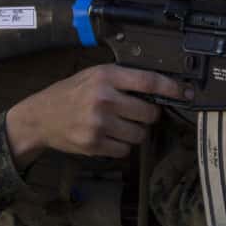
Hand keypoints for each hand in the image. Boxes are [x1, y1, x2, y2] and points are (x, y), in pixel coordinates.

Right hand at [5, 64, 189, 165]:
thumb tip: (158, 88)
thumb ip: (122, 79)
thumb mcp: (94, 75)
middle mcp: (104, 99)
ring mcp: (99, 124)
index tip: (185, 93)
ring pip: (139, 134)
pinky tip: (108, 136)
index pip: (149, 81)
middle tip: (137, 113)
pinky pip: (125, 150)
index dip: (171, 88)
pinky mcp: (94, 144)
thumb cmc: (70, 93)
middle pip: (149, 113)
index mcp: (106, 76)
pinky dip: (121, 145)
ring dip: (135, 132)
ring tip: (119, 125)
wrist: (40, 117)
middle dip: (148, 115)